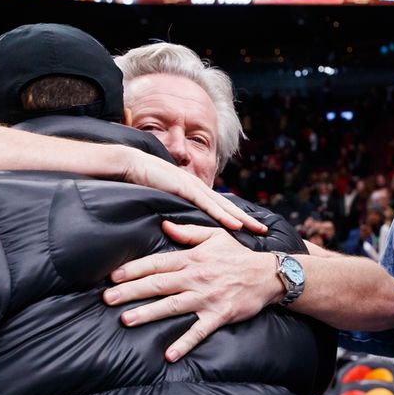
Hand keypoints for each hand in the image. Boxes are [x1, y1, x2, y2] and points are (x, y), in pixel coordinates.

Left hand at [102, 221, 283, 361]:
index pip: (158, 263)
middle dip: (131, 291)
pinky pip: (198, 331)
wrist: (269, 275)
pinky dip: (184, 343)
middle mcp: (196, 278)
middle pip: (158, 284)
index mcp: (193, 258)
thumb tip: (163, 226)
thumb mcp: (215, 236)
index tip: (113, 276)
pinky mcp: (219, 315)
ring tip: (126, 320)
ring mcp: (207, 298)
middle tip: (107, 298)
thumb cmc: (239, 255)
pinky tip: (169, 355)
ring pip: (172, 306)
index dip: (134, 269)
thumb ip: (188, 232)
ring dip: (149, 313)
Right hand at [121, 151, 266, 234]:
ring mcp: (194, 187)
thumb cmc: (143, 180)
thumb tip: (180, 223)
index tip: (250, 226)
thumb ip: (174, 206)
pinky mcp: (186, 189)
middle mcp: (198, 187)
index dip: (235, 215)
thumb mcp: (163, 196)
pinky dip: (223, 216)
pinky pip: (208, 205)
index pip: (219, 205)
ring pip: (223, 206)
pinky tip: (236, 225)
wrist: (130, 164)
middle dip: (247, 218)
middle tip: (263, 230)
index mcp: (194, 189)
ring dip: (242, 219)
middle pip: (227, 206)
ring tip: (258, 229)